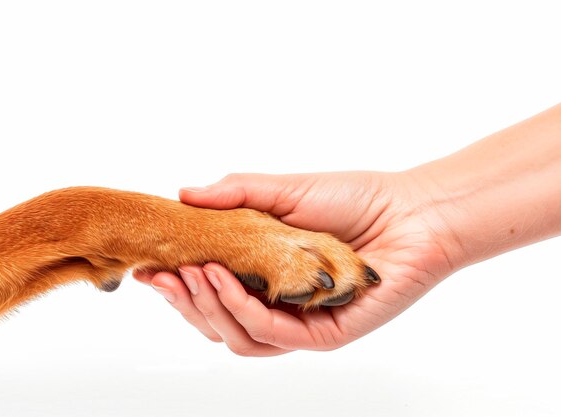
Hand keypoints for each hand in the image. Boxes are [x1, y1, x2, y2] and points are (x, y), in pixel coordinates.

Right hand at [134, 171, 456, 354]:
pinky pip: (271, 334)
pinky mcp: (323, 334)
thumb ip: (236, 195)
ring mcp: (301, 324)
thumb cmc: (356, 199)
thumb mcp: (286, 191)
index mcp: (267, 278)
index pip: (211, 294)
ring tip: (191, 272)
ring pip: (236, 337)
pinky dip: (239, 308)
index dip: (177, 285)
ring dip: (205, 308)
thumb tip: (183, 194)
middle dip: (183, 301)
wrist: (413, 211)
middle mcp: (279, 306)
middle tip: (161, 273)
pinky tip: (221, 277)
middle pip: (217, 323)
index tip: (147, 266)